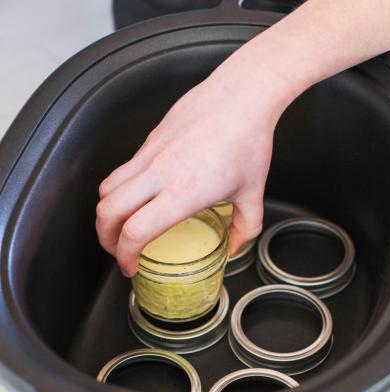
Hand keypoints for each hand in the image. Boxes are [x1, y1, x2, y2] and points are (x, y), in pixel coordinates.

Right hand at [96, 62, 277, 276]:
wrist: (241, 95)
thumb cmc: (247, 140)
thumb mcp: (253, 194)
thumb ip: (245, 228)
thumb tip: (236, 246)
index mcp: (183, 193)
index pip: (136, 231)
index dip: (125, 256)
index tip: (131, 267)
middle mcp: (159, 173)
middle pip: (108, 211)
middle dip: (105, 239)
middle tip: (117, 252)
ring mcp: (150, 155)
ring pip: (106, 188)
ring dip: (105, 214)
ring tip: (118, 228)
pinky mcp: (149, 141)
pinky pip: (120, 171)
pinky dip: (116, 191)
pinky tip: (134, 199)